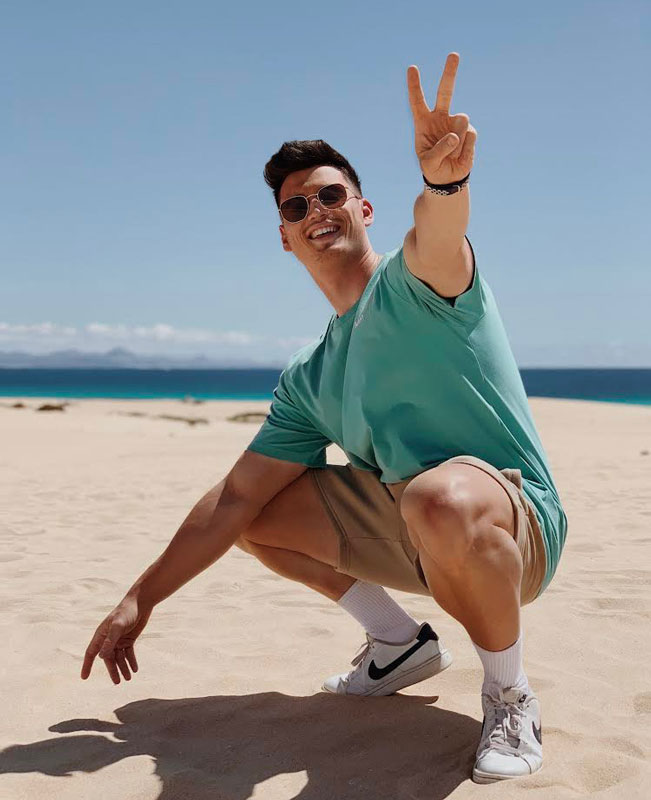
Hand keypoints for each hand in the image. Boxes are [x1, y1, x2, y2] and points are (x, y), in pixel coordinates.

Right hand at [81, 594, 152, 683]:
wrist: (141, 602)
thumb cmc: (127, 611)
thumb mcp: (118, 626)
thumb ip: (110, 641)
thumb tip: (101, 657)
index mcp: (101, 634)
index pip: (91, 652)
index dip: (87, 665)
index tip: (84, 678)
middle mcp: (108, 638)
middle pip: (108, 658)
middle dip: (112, 670)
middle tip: (117, 682)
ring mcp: (119, 639)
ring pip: (119, 657)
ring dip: (123, 667)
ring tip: (128, 678)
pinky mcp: (129, 639)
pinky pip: (128, 653)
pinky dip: (131, 661)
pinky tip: (135, 669)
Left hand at [407, 53, 476, 184]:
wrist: (448, 178)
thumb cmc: (433, 168)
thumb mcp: (428, 163)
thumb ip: (439, 150)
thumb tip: (455, 135)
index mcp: (423, 122)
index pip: (418, 101)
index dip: (415, 86)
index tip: (412, 68)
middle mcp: (440, 118)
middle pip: (445, 92)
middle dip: (449, 73)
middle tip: (454, 54)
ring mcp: (456, 123)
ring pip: (461, 121)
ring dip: (457, 142)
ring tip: (452, 155)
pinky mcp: (469, 131)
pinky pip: (470, 136)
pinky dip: (465, 149)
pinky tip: (460, 155)